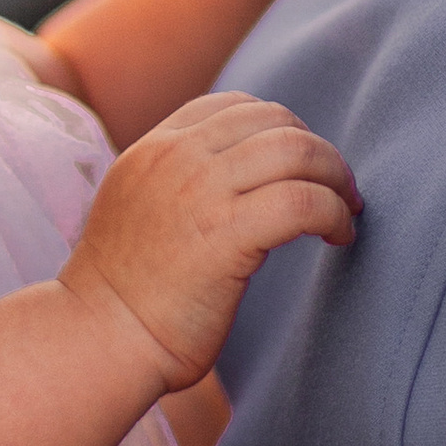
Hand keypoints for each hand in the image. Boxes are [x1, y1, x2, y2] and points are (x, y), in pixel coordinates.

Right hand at [60, 91, 357, 388]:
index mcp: (154, 147)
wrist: (99, 339)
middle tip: (339, 189)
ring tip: (346, 211)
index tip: (302, 167)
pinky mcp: (227, 235)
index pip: (235, 105)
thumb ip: (178, 180)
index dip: (281, 128)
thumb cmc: (122, 294)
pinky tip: (339, 236)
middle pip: (275, 120)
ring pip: (297, 151)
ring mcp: (201, 191)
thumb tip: (240, 179)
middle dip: (318, 151)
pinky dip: (335, 213)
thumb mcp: (138, 208)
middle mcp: (177, 157)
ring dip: (336, 178)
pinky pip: (304, 201)